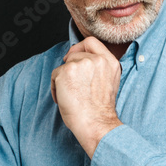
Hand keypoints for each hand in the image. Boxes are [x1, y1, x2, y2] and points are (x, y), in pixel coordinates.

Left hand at [50, 37, 121, 155]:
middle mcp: (97, 60)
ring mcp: (81, 64)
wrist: (96, 123)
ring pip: (64, 64)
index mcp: (110, 62)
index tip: (75, 57)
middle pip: (74, 54)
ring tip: (70, 95)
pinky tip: (64, 99)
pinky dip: (56, 87)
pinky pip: (55, 75)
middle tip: (73, 85)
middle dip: (70, 68)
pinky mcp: (66, 71)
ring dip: (63, 79)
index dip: (80, 48)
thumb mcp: (109, 82)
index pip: (91, 42)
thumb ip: (99, 68)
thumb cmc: (100, 110)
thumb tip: (81, 61)